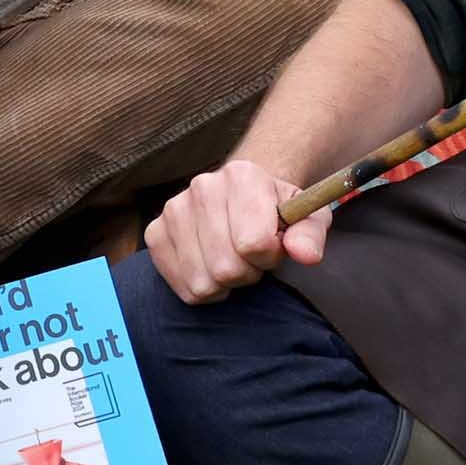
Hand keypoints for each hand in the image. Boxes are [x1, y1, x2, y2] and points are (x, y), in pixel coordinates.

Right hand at [145, 158, 332, 304]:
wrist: (241, 199)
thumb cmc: (278, 213)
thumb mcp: (307, 218)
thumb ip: (310, 235)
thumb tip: (305, 255)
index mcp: (242, 175)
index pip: (254, 244)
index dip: (271, 256)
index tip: (274, 246)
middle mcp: (202, 187)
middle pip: (226, 267)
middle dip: (247, 272)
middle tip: (253, 258)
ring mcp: (173, 209)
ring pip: (202, 282)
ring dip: (225, 284)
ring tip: (233, 261)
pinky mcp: (155, 233)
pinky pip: (182, 287)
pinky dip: (202, 289)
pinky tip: (212, 269)